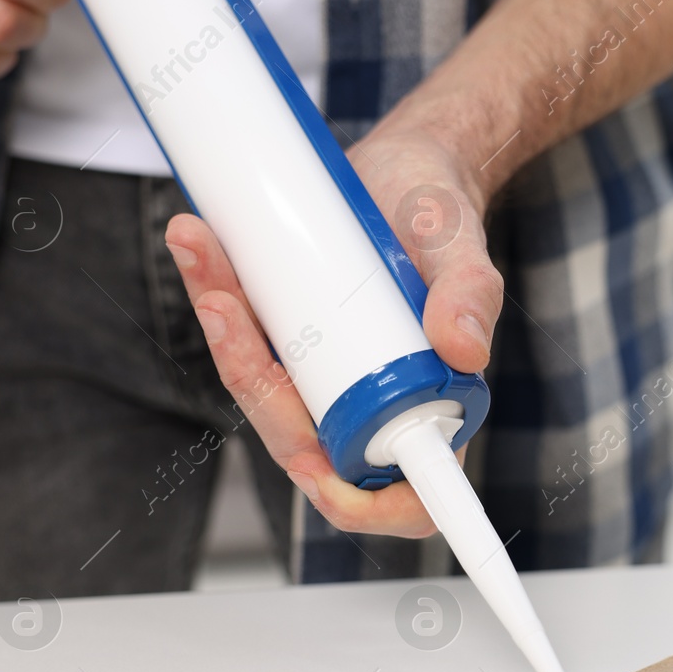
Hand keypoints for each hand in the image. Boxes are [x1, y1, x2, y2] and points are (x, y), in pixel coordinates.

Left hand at [164, 126, 503, 537]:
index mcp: (429, 410)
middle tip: (225, 306)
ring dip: (222, 332)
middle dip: (252, 378)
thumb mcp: (464, 248)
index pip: (403, 496)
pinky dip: (218, 298)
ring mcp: (327, 376)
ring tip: (203, 254)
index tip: (318, 476)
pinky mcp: (292, 340)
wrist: (411, 167)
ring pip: (264, 389)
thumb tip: (463, 349)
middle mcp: (374, 406)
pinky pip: (248, 341)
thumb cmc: (444, 213)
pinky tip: (200, 248)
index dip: (357, 504)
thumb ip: (472, 295)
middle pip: (304, 439)